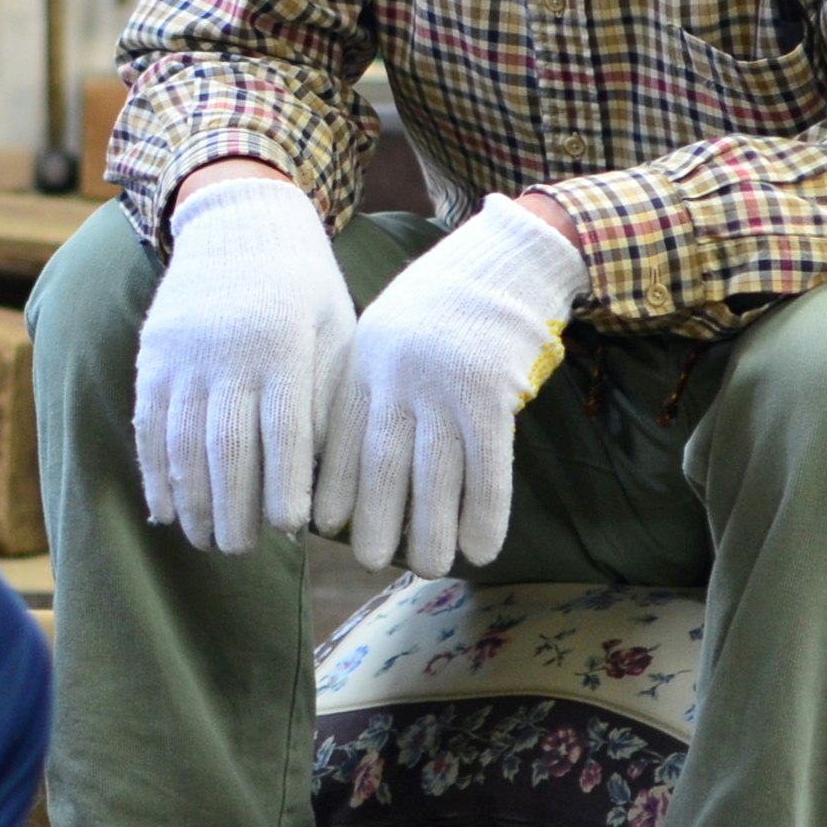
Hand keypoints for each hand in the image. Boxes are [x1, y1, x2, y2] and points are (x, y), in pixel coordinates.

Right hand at [134, 173, 354, 552]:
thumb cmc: (306, 286)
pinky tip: (166, 506)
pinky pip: (149, 422)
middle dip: (231, 508)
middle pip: (225, 446)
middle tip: (240, 550)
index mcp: (281, 344)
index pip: (282, 430)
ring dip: (190, 498)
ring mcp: (183, 354)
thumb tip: (318, 477)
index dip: (284, 484)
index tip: (291, 528)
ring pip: (181, 440)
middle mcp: (226, 351)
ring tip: (204, 539)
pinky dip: (155, 469)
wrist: (240, 221)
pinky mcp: (154, 355)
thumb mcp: (335, 328)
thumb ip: (326, 396)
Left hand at [315, 195, 585, 578]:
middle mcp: (398, 377)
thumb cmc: (440, 307)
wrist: (502, 260)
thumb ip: (368, 386)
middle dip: (374, 521)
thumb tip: (346, 459)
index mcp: (365, 363)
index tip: (323, 527)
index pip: (338, 438)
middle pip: (380, 465)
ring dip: (429, 532)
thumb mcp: (385, 333)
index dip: (332, 487)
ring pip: (432, 477)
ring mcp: (445, 386)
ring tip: (426, 566)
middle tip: (369, 561)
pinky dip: (484, 514)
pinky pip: (488, 469)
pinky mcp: (493, 394)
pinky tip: (481, 549)